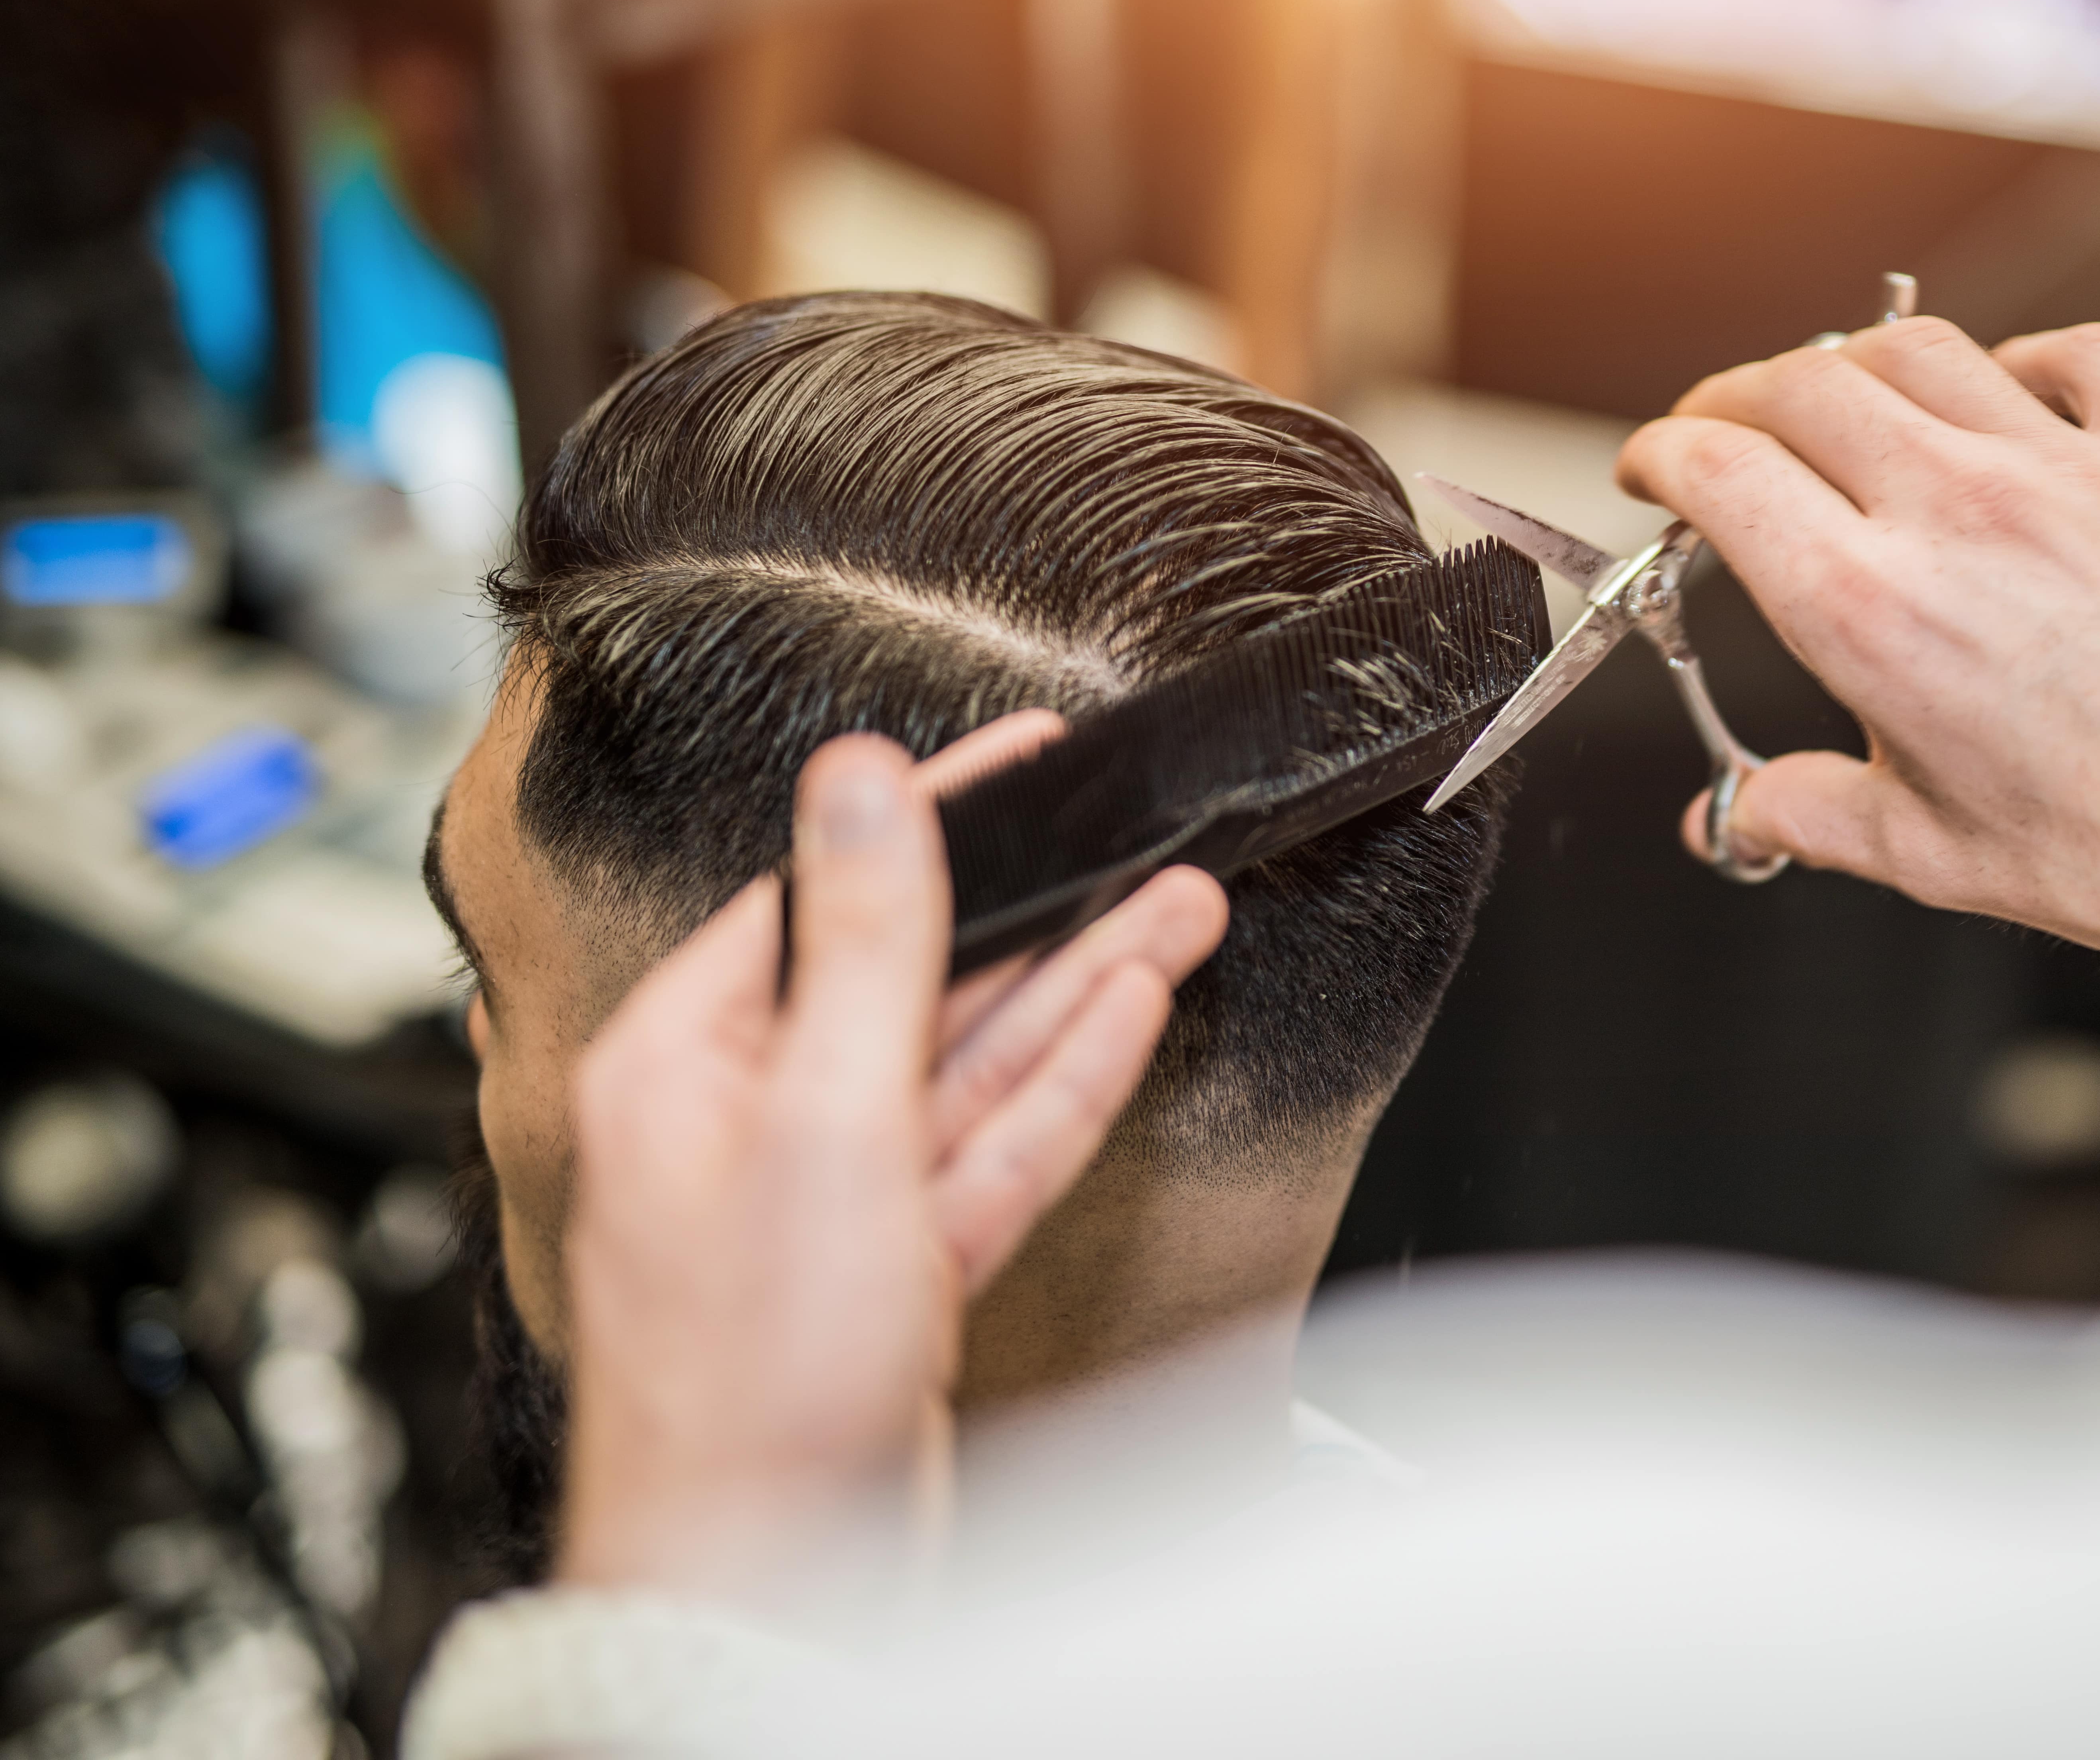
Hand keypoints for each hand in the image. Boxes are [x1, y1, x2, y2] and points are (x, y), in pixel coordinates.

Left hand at [554, 720, 1229, 1594]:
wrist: (773, 1579)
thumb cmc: (748, 1379)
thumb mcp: (825, 1115)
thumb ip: (865, 939)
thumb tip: (857, 783)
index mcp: (684, 1064)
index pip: (822, 900)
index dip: (928, 824)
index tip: (1010, 764)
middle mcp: (750, 1124)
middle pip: (914, 985)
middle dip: (1038, 917)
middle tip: (1132, 846)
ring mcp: (832, 1202)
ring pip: (969, 1066)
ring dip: (1075, 990)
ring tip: (1171, 912)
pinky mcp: (900, 1272)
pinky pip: (990, 1151)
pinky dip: (1061, 1088)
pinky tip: (1127, 1017)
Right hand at [1620, 321, 2099, 1188]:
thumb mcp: (1925, 851)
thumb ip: (1806, 815)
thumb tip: (1735, 819)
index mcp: (1872, 609)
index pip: (1721, 470)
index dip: (1662, 453)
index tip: (1652, 464)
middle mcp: (1958, 513)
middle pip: (1802, 385)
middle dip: (1735, 397)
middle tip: (1725, 427)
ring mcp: (2069, 470)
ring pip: (1922, 350)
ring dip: (1856, 364)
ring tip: (1844, 399)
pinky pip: (2081, 354)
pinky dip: (2024, 358)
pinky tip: (2009, 393)